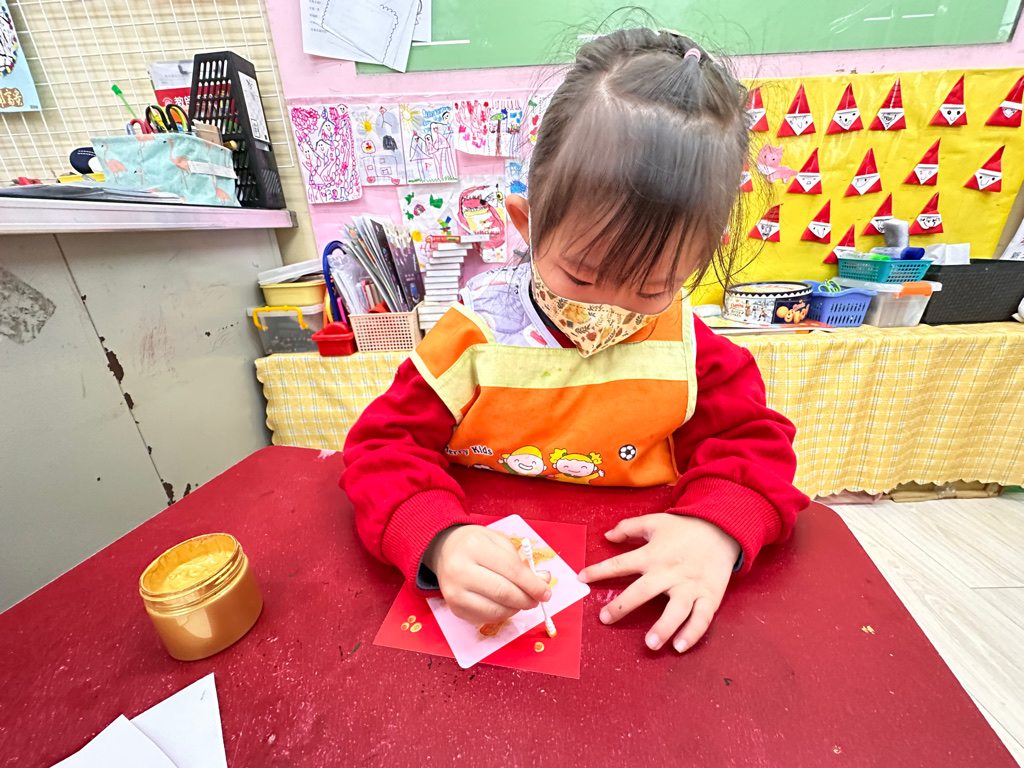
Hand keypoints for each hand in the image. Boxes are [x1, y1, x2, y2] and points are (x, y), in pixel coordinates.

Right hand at [423, 525, 551, 625]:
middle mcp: (460, 571)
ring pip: (496, 610)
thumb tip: (543, 581)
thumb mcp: (498, 542)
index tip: (546, 592)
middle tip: (538, 599)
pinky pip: (486, 618)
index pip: (511, 571)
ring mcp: (455, 592)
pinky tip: (504, 603)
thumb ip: (521, 562)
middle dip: (527, 599)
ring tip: (521, 599)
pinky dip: (502, 614)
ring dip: (516, 608)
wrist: (444, 550)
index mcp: (474, 547)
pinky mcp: (454, 608)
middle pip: (504, 593)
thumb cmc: (474, 544)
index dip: (533, 585)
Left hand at [578, 514, 739, 652]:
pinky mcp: (709, 596)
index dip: (598, 571)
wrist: (721, 528)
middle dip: (622, 606)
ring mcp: (690, 586)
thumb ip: (628, 527)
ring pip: (676, 609)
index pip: (619, 564)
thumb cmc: (685, 528)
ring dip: (664, 627)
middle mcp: (669, 572)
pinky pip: (701, 618)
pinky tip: (680, 646)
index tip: (582, 579)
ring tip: (650, 643)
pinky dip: (692, 633)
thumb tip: (607, 535)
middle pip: (643, 591)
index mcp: (652, 555)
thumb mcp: (654, 521)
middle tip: (605, 618)